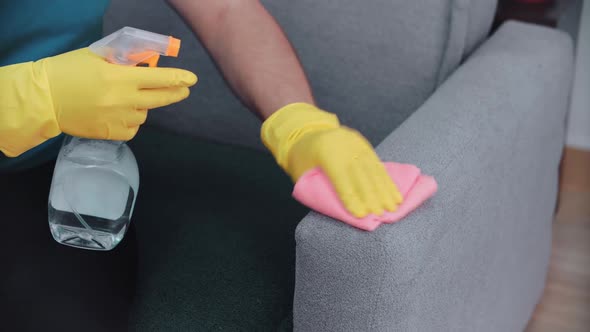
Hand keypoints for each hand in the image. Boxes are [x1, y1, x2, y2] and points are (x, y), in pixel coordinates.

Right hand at [41, 48, 196, 139]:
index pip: (159, 78)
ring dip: (142, 106)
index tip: (192, 80)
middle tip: (183, 91)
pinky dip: (131, 121)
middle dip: (175, 94)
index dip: (178, 79)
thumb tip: (148, 62)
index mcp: (121, 78)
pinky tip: (118, 114)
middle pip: (160, 99)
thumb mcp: (98, 56)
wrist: (45, 99)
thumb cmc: (69, 72)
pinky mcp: (112, 133)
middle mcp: (124, 100)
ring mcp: (118, 119)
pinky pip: (133, 128)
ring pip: (145, 114)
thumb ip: (124, 59)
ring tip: (124, 99)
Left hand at [261, 103, 402, 216]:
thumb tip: (338, 207)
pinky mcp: (364, 144)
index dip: (351, 197)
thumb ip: (317, 186)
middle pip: (361, 173)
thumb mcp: (302, 171)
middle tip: (381, 214)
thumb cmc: (302, 158)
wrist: (306, 130)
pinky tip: (394, 193)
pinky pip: (377, 164)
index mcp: (326, 150)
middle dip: (372, 195)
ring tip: (393, 206)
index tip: (361, 215)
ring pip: (373, 168)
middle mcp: (344, 144)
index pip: (341, 178)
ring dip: (385, 189)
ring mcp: (356, 142)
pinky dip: (387, 180)